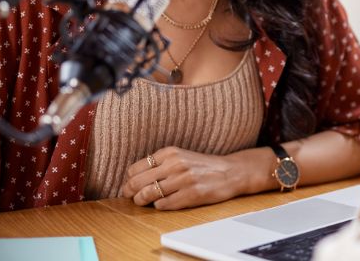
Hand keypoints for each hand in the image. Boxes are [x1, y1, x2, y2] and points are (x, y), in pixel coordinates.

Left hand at [121, 146, 271, 209]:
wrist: (231, 172)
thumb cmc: (203, 166)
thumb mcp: (180, 156)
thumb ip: (159, 164)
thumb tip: (132, 178)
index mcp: (170, 152)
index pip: (135, 168)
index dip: (129, 179)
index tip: (130, 185)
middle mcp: (175, 164)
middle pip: (137, 182)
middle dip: (129, 192)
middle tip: (131, 196)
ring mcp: (183, 180)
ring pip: (147, 195)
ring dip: (141, 201)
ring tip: (144, 201)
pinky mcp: (191, 195)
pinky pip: (163, 205)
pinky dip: (159, 206)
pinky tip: (164, 203)